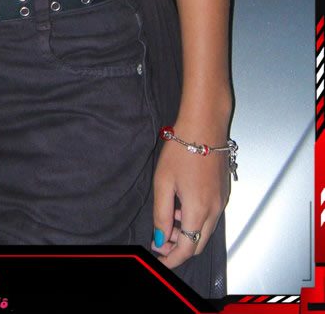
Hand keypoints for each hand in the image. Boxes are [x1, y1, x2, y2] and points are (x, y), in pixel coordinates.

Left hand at [149, 136, 229, 269]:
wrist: (205, 125)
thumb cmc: (183, 149)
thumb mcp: (163, 182)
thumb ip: (161, 213)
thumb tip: (160, 237)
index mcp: (198, 211)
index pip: (186, 248)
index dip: (171, 258)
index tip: (159, 258)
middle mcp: (215, 211)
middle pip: (198, 244)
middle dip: (179, 247)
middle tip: (160, 239)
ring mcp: (222, 202)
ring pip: (206, 231)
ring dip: (187, 232)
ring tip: (167, 217)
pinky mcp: (224, 193)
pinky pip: (211, 216)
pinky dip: (196, 219)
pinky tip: (181, 204)